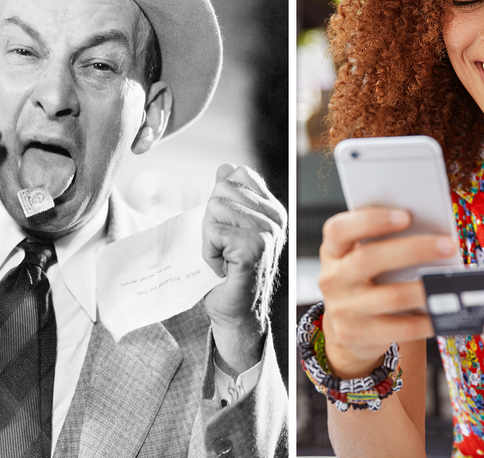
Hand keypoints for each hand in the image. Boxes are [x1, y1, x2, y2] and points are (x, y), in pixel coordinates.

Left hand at [202, 163, 286, 373]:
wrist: (237, 314)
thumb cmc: (229, 274)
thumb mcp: (226, 227)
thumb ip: (228, 197)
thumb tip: (226, 168)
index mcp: (272, 210)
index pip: (237, 175)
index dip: (220, 202)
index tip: (227, 233)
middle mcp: (275, 218)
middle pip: (221, 191)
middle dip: (211, 221)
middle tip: (223, 249)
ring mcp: (267, 232)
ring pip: (215, 208)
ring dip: (208, 238)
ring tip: (222, 258)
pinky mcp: (254, 247)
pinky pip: (213, 231)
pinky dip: (208, 251)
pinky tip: (221, 267)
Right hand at [319, 207, 455, 378]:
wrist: (348, 328)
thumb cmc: (364, 282)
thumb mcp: (361, 258)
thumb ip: (384, 243)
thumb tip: (430, 233)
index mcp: (333, 251)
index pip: (339, 230)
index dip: (371, 220)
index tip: (406, 215)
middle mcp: (333, 279)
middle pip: (369, 259)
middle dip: (413, 249)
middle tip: (447, 245)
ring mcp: (343, 309)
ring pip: (390, 296)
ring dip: (424, 288)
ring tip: (449, 281)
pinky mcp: (357, 335)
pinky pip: (399, 329)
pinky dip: (425, 321)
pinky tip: (441, 313)